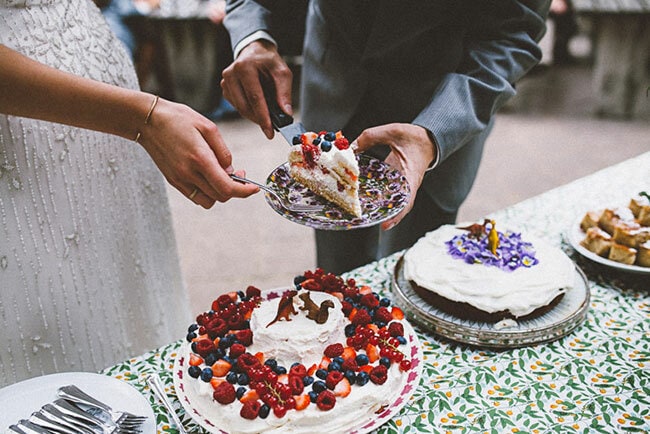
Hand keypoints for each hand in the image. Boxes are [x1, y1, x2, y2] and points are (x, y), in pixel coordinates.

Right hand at [138, 98, 258, 207]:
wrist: (147, 121)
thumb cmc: (178, 119)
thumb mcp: (208, 127)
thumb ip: (223, 151)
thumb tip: (231, 170)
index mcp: (200, 158)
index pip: (227, 188)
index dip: (244, 191)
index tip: (253, 188)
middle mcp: (189, 173)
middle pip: (220, 196)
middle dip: (235, 188)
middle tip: (239, 173)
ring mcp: (180, 180)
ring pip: (209, 201)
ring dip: (220, 192)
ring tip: (221, 174)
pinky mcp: (173, 181)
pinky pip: (196, 197)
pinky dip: (207, 192)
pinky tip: (208, 177)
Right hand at [220, 40, 292, 138]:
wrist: (255, 51)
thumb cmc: (269, 61)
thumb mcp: (282, 73)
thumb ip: (284, 94)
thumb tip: (285, 115)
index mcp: (245, 67)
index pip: (254, 98)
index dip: (263, 118)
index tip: (270, 132)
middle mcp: (231, 74)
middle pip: (245, 106)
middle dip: (260, 119)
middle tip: (272, 127)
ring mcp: (225, 82)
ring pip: (241, 109)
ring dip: (255, 116)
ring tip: (268, 113)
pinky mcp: (225, 89)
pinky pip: (237, 106)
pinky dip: (249, 110)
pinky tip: (257, 105)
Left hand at [353, 124, 435, 229]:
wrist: (427, 139)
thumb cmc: (414, 137)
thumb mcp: (393, 131)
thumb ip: (372, 137)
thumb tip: (352, 146)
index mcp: (411, 175)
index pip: (406, 199)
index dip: (397, 214)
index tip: (386, 225)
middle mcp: (409, 184)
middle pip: (399, 207)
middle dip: (386, 217)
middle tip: (369, 223)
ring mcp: (405, 185)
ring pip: (394, 203)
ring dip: (382, 211)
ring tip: (365, 217)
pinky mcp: (399, 182)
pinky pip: (391, 194)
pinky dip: (380, 200)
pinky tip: (367, 203)